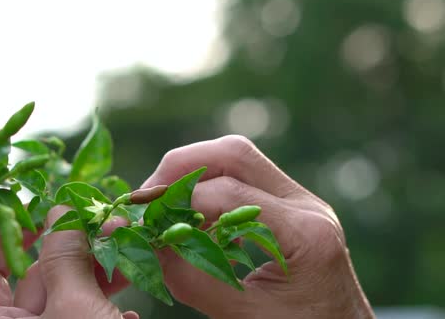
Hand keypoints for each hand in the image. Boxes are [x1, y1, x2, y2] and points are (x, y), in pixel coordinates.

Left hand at [0, 206, 137, 318]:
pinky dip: (108, 299)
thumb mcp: (75, 305)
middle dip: (73, 244)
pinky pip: (88, 312)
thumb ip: (65, 257)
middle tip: (105, 221)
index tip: (36, 209)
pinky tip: (130, 304)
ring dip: (101, 265)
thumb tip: (61, 211)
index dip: (4, 236)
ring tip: (128, 245)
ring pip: (70, 290)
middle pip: (36, 275)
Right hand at [142, 135, 374, 318]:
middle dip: (181, 167)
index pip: (230, 194)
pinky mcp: (291, 207)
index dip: (179, 202)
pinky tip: (192, 215)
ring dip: (194, 174)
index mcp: (307, 233)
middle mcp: (308, 206)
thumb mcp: (246, 317)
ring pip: (238, 159)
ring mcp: (302, 202)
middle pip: (236, 153)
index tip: (146, 222)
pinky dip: (209, 188)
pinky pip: (243, 179)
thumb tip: (151, 246)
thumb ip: (196, 280)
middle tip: (148, 197)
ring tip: (165, 205)